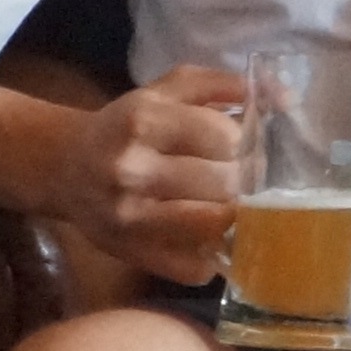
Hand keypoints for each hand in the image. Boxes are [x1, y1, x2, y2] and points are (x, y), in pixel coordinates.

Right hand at [50, 64, 243, 283]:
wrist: (66, 167)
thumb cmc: (127, 125)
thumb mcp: (167, 90)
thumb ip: (224, 84)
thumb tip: (284, 97)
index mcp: (143, 121)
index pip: (225, 136)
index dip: (244, 142)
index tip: (241, 145)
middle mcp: (133, 169)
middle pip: (224, 182)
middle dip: (243, 179)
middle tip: (241, 177)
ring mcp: (131, 217)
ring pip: (213, 224)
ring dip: (232, 216)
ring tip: (228, 203)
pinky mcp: (132, 253)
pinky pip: (195, 265)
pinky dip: (210, 254)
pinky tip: (204, 235)